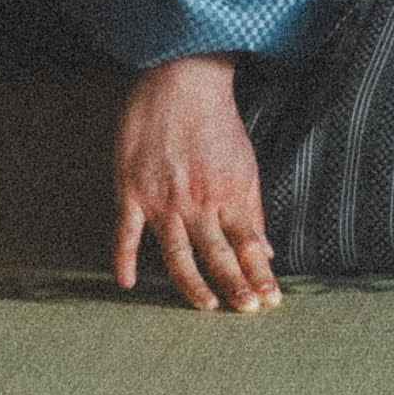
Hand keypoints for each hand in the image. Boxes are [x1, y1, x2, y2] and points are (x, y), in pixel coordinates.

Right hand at [113, 54, 280, 311]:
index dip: (259, 275)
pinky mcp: (132, 190)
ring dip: (192, 284)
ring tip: (205, 308)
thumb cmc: (216, 123)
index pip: (248, 244)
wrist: (181, 81)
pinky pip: (127, 232)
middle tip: (246, 313)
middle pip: (218, 254)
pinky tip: (127, 284)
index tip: (269, 302)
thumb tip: (267, 249)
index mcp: (230, 192)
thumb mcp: (245, 162)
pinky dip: (124, 259)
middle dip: (234, 287)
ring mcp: (163, 198)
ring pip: (178, 253)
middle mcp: (198, 200)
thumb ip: (253, 208)